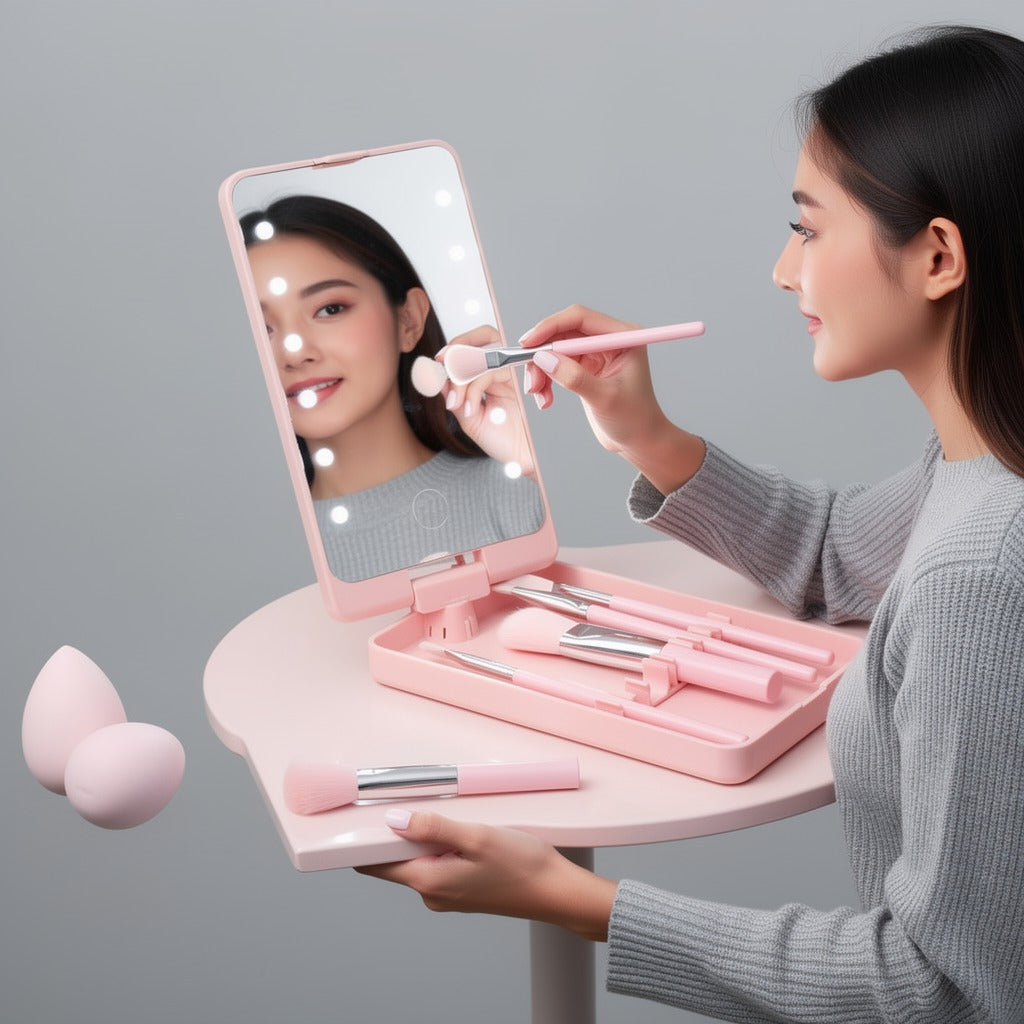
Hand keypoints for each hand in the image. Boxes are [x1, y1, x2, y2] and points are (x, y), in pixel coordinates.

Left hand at [355, 809, 616, 941]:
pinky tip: (467, 832)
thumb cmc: (522, 866)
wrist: (558, 892)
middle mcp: (433, 894)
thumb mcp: (476, 836)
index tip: (367, 815)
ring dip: (429, 837)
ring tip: (454, 817)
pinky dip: (446, 846)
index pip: (377, 865)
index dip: (368, 840)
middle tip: (420, 803)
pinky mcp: (464, 891)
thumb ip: (433, 827)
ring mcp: (449, 895)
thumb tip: (395, 820)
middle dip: (402, 833)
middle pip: (398, 860)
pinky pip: (442, 865)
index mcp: (429, 882)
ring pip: (422, 860)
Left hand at [440, 325, 534, 475]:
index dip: (456, 348)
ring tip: (457, 402)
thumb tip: (436, 376)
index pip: (475, 348)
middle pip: (487, 336)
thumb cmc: (505, 443)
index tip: (437, 360)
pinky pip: (494, 371)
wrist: (525, 463)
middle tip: (443, 363)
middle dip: (461, 346)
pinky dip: (475, 387)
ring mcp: (518, 375)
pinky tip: (472, 410)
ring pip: (488, 354)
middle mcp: (508, 371)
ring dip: (464, 375)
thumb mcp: (471, 420)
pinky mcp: (526, 382)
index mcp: (495, 377)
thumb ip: (456, 398)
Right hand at [520, 304, 705, 494]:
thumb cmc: (634, 420)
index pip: (580, 318)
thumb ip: (575, 378)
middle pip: (563, 333)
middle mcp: (608, 339)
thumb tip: (544, 359)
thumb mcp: (604, 399)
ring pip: (555, 351)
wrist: (638, 441)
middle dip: (542, 356)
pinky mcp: (584, 367)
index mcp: (622, 337)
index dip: (550, 327)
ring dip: (540, 371)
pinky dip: (545, 381)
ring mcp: (595, 353)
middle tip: (531, 382)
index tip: (528, 344)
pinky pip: (555, 365)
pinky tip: (545, 400)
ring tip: (539, 396)